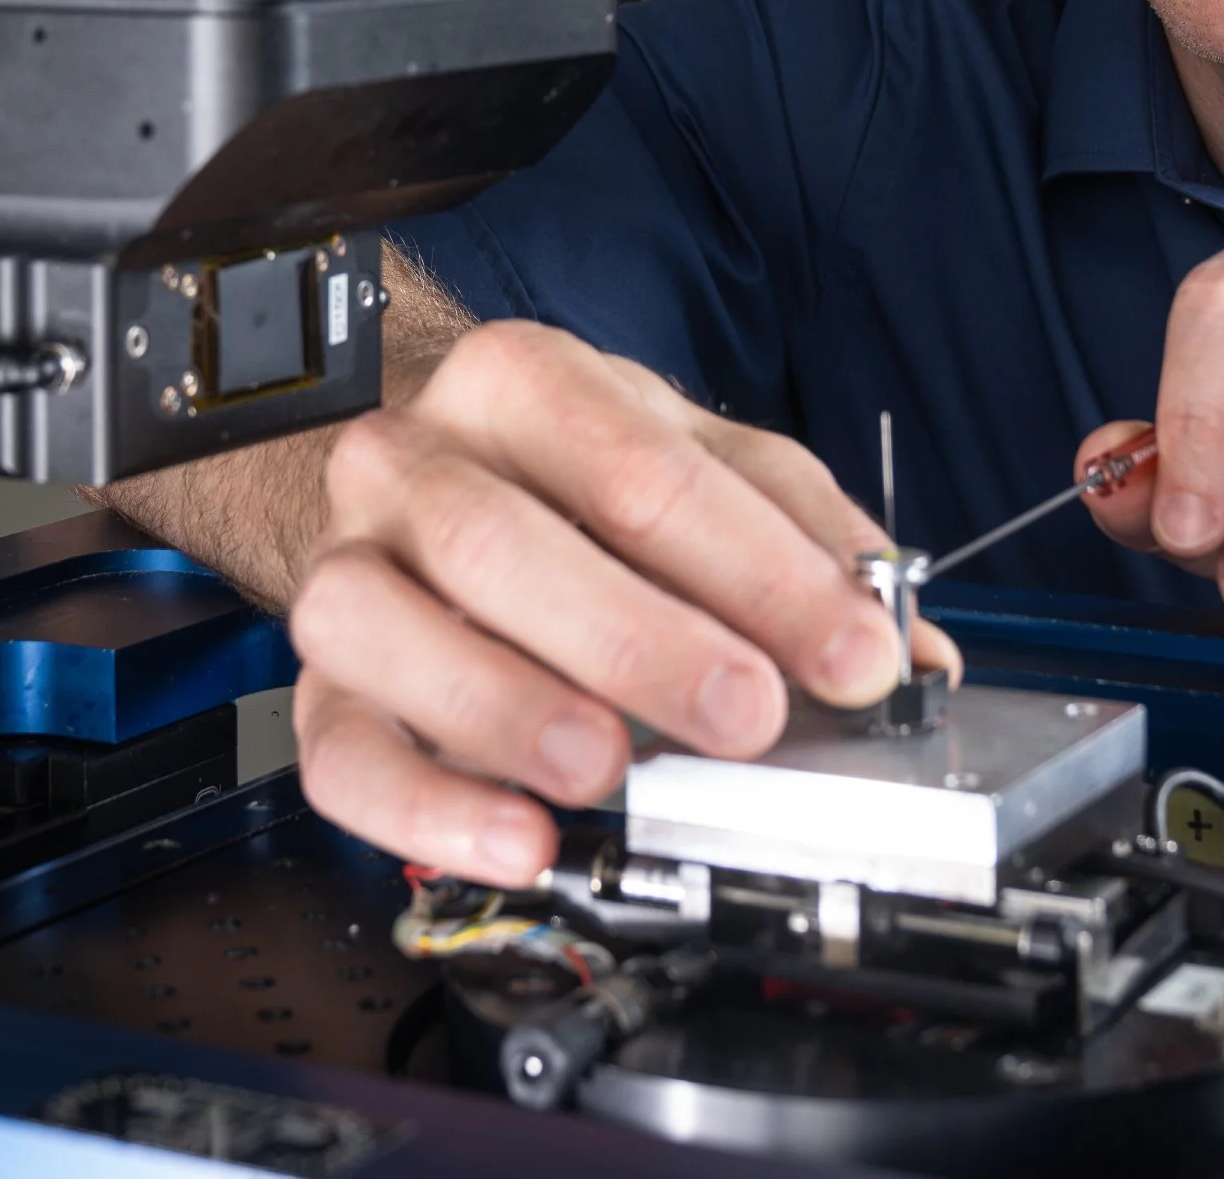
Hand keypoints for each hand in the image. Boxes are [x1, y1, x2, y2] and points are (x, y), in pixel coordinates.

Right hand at [287, 321, 953, 885]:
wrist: (419, 479)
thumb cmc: (567, 475)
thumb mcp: (695, 458)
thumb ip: (801, 533)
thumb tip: (903, 638)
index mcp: (519, 382)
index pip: (639, 468)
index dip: (757, 569)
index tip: (852, 655)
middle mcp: (410, 464)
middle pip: (500, 542)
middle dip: (638, 638)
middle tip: (747, 714)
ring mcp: (347, 572)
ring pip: (389, 632)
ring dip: (508, 710)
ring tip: (612, 768)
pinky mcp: (320, 688)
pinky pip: (342, 755)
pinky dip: (429, 811)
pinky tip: (519, 841)